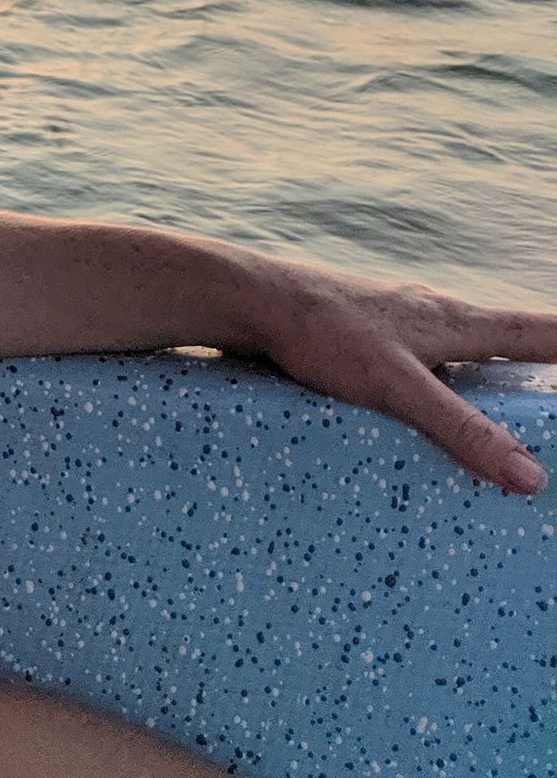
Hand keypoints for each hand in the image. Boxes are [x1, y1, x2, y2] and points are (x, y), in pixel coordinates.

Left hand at [233, 251, 553, 496]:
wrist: (251, 300)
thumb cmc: (323, 333)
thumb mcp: (397, 387)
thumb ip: (460, 429)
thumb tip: (530, 477)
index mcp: (451, 320)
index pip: (532, 330)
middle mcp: (430, 312)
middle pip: (500, 332)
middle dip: (533, 351)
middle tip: (552, 367)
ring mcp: (395, 319)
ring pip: (457, 342)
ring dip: (485, 362)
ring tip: (502, 389)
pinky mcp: (364, 333)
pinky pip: (419, 353)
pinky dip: (439, 372)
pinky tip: (422, 392)